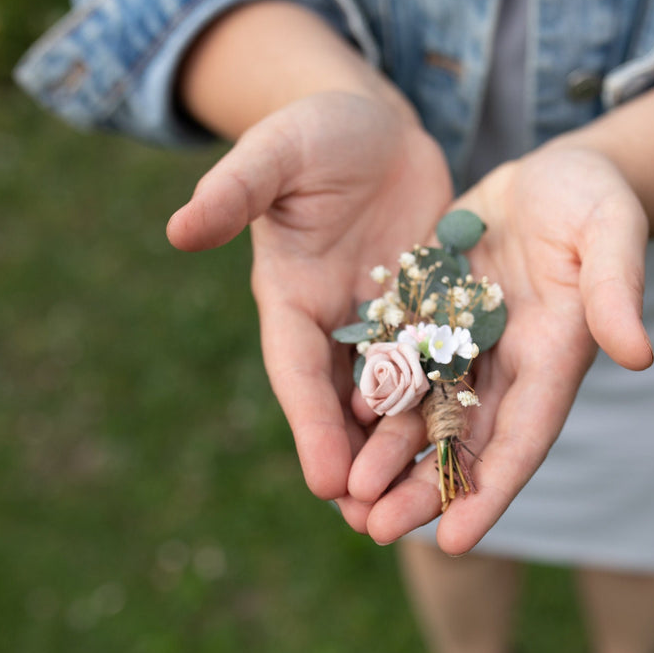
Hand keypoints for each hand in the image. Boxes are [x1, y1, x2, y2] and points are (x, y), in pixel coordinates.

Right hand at [167, 92, 452, 511]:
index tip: (324, 482)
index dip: (310, 426)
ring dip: (407, 451)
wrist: (374, 127)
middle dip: (358, 463)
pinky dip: (452, 404)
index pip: (298, 373)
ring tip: (426, 507)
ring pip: (397, 397)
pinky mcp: (430, 311)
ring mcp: (386, 322)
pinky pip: (444, 363)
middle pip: (346, 404)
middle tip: (374, 525)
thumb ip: (234, 190)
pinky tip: (474, 445)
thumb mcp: (276, 152)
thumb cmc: (315, 132)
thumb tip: (179, 229)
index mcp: (290, 299)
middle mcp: (336, 324)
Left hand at [347, 146, 653, 552]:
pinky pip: (399, 366)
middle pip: (466, 440)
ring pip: (424, 413)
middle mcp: (509, 366)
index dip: (491, 489)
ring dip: (389, 456)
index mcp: (554, 356)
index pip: (524, 437)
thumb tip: (639, 354)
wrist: (552, 174)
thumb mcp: (610, 230)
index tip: (455, 541)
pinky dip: (373, 399)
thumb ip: (618, 288)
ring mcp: (467, 345)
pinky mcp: (432, 318)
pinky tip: (336, 425)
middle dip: (425, 490)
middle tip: (377, 531)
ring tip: (346, 497)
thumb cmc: (593, 197)